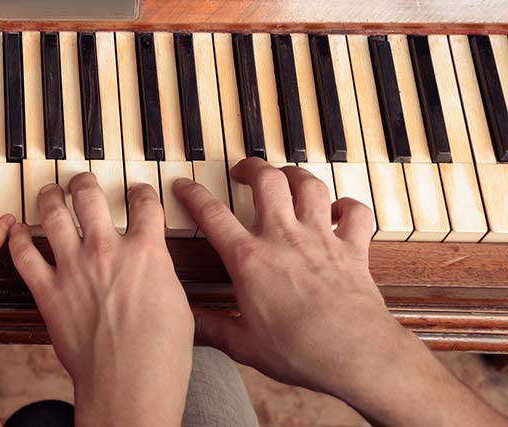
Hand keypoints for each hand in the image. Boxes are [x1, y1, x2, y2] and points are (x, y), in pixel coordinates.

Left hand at [9, 174, 191, 425]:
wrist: (129, 383)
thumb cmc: (160, 356)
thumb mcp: (178, 304)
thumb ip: (160, 276)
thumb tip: (154, 269)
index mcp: (147, 251)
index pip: (144, 203)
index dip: (141, 192)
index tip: (137, 191)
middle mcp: (107, 250)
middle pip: (91, 197)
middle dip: (85, 183)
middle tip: (82, 181)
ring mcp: (73, 268)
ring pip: (53, 214)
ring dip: (49, 197)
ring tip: (49, 192)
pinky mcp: (47, 291)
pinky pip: (24, 256)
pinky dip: (17, 240)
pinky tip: (15, 231)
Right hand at [174, 158, 504, 424]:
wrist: (355, 355)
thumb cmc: (300, 351)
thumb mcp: (243, 345)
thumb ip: (211, 328)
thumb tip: (186, 322)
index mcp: (250, 260)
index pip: (212, 215)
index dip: (193, 195)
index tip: (184, 185)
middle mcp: (284, 239)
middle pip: (266, 181)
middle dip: (251, 167)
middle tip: (242, 170)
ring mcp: (321, 239)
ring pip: (309, 185)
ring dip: (296, 175)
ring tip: (286, 176)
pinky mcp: (353, 249)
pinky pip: (355, 212)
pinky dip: (347, 206)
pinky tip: (339, 209)